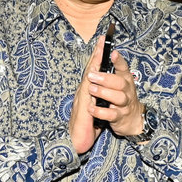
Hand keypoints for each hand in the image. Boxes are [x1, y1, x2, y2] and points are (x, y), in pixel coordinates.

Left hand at [69, 36, 142, 153]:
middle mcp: (127, 90)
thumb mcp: (119, 82)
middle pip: (120, 82)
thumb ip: (109, 70)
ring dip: (103, 93)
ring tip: (91, 89)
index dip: (118, 60)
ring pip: (118, 97)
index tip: (113, 53)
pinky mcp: (119, 117)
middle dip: (105, 78)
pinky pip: (111, 114)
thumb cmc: (121, 97)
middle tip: (92, 75)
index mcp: (125, 79)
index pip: (123, 67)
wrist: (133, 119)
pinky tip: (91, 108)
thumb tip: (98, 52)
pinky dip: (100, 111)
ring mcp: (124, 104)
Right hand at [69, 38, 106, 154]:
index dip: (99, 59)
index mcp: (89, 93)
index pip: (95, 73)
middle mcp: (84, 92)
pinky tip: (95, 68)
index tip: (104, 44)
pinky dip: (91, 77)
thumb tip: (105, 95)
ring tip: (101, 47)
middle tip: (103, 39)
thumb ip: (100, 101)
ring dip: (95, 61)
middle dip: (97, 53)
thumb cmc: (87, 129)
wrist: (77, 143)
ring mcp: (82, 97)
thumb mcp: (97, 112)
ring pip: (89, 75)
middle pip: (91, 69)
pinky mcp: (82, 106)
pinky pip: (87, 89)